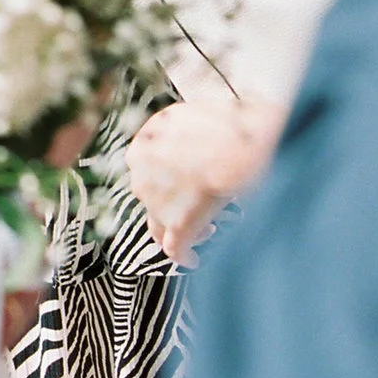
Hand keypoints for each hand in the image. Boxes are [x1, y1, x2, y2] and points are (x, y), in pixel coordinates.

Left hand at [127, 99, 286, 264]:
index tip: (188, 178)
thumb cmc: (223, 125)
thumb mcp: (191, 116)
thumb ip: (180, 133)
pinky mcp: (179, 226)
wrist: (236, 145)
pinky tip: (194, 261)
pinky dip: (183, 256)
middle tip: (202, 202)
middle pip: (151, 195)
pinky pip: (174, 249)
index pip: (145, 166)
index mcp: (142, 146)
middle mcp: (140, 175)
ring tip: (208, 229)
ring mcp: (157, 203)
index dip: (166, 174)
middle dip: (175, 201)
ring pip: (159, 225)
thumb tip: (190, 140)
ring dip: (180, 229)